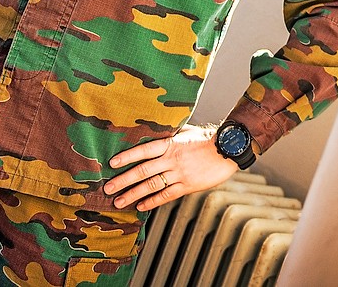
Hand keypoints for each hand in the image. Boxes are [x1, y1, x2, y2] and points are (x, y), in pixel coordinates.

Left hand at [104, 124, 239, 210]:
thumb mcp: (187, 132)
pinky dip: (152, 201)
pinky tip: (141, 206)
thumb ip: (170, 136)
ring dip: (133, 194)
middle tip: (108, 188)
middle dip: (123, 180)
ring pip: (151, 185)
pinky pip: (166, 195)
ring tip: (119, 201)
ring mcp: (180, 173)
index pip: (144, 150)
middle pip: (143, 171)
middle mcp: (172, 159)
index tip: (111, 163)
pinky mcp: (188, 185)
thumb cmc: (208, 138)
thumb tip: (155, 134)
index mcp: (171, 143)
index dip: (127, 157)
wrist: (229, 148)